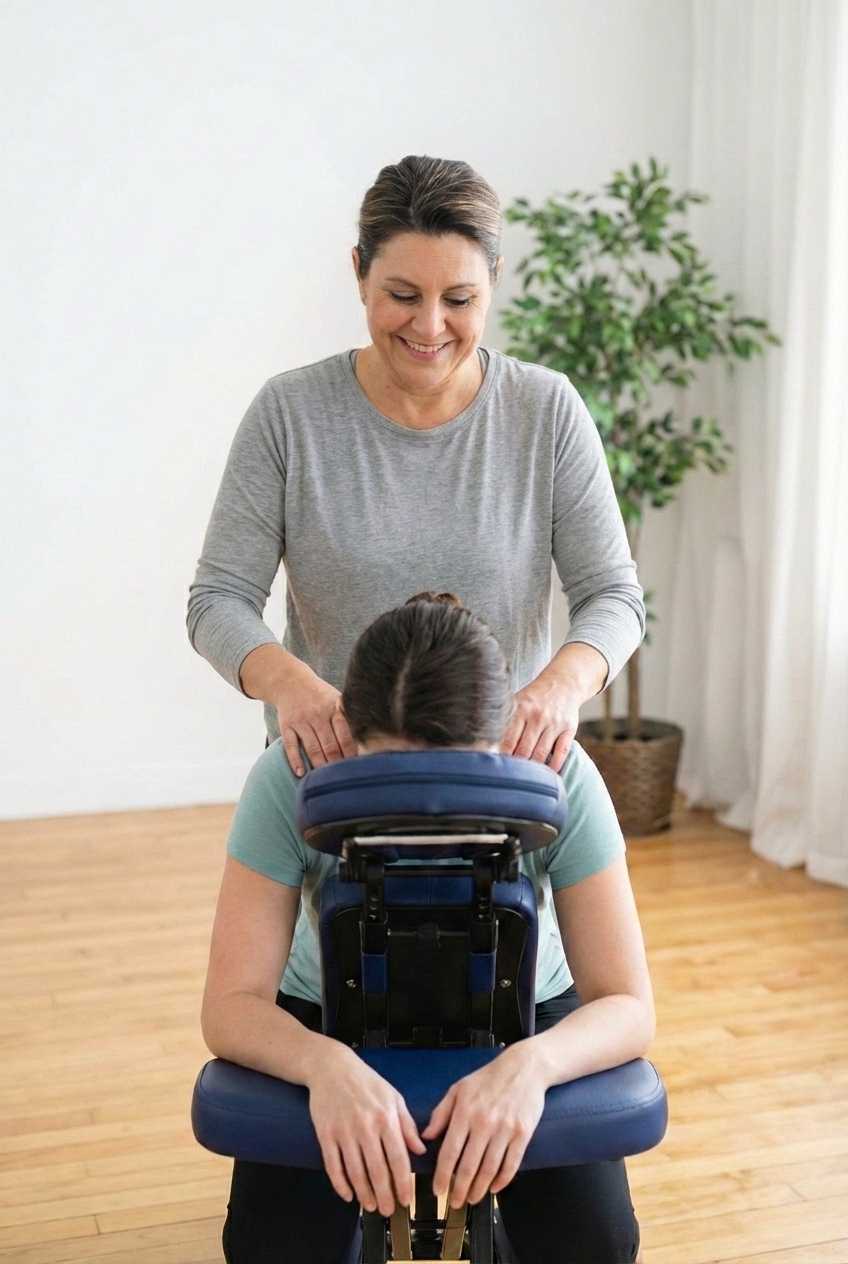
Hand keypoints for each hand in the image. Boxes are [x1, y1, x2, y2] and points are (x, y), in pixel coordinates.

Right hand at [274, 656, 355, 776]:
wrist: (290, 681)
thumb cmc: (320, 695)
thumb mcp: (337, 699)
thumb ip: (348, 718)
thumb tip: (366, 743)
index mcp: (334, 707)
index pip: (345, 734)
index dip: (351, 753)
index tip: (356, 767)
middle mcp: (318, 714)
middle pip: (329, 744)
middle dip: (337, 763)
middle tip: (343, 778)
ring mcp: (301, 720)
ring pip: (312, 748)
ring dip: (320, 765)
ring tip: (326, 780)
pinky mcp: (286, 725)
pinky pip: (291, 746)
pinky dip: (296, 761)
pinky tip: (302, 773)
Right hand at [308, 1045, 425, 1215]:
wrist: (331, 1067)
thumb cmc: (365, 1081)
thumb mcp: (393, 1096)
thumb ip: (407, 1125)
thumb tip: (420, 1150)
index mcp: (386, 1117)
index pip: (399, 1158)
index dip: (403, 1183)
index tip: (406, 1199)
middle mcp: (366, 1126)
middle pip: (377, 1170)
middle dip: (385, 1195)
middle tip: (389, 1210)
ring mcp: (344, 1131)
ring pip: (356, 1172)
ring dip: (364, 1193)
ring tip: (370, 1206)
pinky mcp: (325, 1134)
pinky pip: (333, 1165)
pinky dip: (340, 1184)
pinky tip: (348, 1194)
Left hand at [422, 1047, 546, 1206]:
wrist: (524, 1067)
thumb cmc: (489, 1077)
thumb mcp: (459, 1088)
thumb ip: (441, 1113)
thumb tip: (426, 1136)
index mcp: (465, 1111)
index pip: (450, 1151)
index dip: (442, 1175)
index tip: (438, 1190)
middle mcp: (484, 1122)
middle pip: (469, 1165)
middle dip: (460, 1189)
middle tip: (455, 1202)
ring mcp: (505, 1129)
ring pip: (489, 1168)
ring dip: (480, 1189)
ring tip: (473, 1199)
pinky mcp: (523, 1133)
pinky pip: (511, 1163)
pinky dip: (502, 1180)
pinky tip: (494, 1188)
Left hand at [500, 643, 607, 771]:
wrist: (563, 683)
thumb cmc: (534, 697)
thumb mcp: (517, 702)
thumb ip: (506, 722)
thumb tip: (488, 747)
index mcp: (521, 709)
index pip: (508, 740)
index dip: (502, 757)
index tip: (496, 769)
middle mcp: (538, 716)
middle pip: (524, 750)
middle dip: (516, 767)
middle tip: (508, 779)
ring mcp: (554, 723)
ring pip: (541, 754)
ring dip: (532, 770)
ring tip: (524, 781)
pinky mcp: (569, 730)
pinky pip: (561, 754)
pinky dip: (554, 767)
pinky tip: (546, 775)